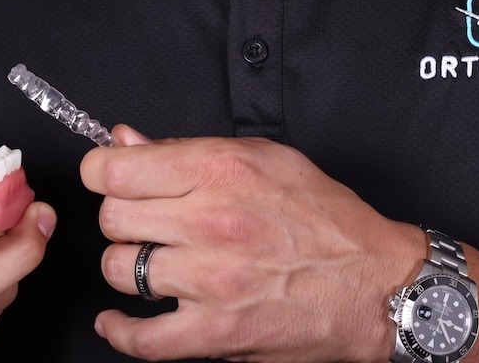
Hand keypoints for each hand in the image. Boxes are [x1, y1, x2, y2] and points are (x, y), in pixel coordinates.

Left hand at [80, 126, 424, 362]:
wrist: (376, 284)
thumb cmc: (328, 219)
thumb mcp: (266, 158)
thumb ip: (190, 148)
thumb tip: (127, 140)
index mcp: (221, 170)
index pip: (116, 169)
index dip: (102, 171)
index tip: (109, 176)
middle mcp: (211, 222)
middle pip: (113, 218)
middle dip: (122, 216)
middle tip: (145, 219)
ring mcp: (211, 281)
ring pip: (120, 270)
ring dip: (130, 266)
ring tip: (153, 262)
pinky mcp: (216, 333)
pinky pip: (140, 338)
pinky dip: (119, 330)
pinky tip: (119, 319)